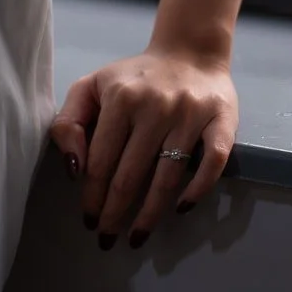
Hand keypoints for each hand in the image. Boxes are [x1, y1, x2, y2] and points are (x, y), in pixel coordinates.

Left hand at [49, 47, 237, 247]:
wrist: (189, 51)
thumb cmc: (134, 78)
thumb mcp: (91, 87)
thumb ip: (69, 122)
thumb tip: (74, 168)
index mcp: (120, 98)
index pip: (101, 161)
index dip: (92, 196)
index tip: (89, 220)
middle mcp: (155, 107)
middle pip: (131, 175)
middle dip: (115, 213)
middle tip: (107, 239)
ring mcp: (190, 114)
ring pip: (168, 177)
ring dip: (151, 214)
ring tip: (137, 236)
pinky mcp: (221, 121)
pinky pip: (212, 163)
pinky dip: (198, 189)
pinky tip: (181, 209)